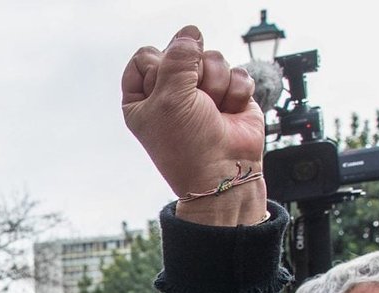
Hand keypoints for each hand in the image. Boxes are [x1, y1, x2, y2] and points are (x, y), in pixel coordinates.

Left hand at [121, 26, 265, 225]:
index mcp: (142, 97)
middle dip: (192, 74)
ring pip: (212, 58)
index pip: (145, 56)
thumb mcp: (169, 98)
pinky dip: (235, 92)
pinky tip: (229, 112)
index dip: (158, 66)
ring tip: (212, 110)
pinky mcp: (230, 94)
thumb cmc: (187, 146)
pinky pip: (236, 72)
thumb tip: (190, 33)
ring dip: (215, 85)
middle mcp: (171, 92)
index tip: (163, 91)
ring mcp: (201, 92)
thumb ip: (177, 57)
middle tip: (192, 102)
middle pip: (182, 52)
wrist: (224, 173)